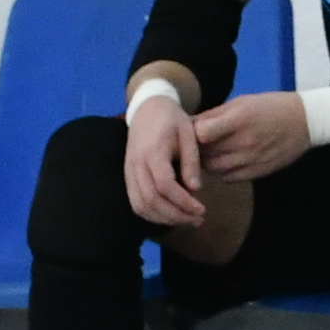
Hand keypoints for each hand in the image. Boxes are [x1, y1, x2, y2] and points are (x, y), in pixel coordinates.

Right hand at [124, 92, 208, 226]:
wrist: (147, 108)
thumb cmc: (171, 119)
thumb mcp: (188, 133)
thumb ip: (191, 161)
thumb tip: (196, 189)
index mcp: (153, 152)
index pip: (165, 185)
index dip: (183, 202)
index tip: (202, 209)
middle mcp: (136, 164)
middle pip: (152, 200)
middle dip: (176, 216)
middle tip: (198, 220)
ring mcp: (129, 171)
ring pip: (141, 206)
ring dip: (164, 219)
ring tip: (187, 221)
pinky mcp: (128, 176)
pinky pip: (136, 202)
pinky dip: (152, 215)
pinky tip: (170, 216)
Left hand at [190, 90, 313, 183]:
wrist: (305, 122)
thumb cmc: (270, 106)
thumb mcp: (241, 102)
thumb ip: (214, 115)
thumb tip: (187, 124)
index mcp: (239, 119)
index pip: (200, 134)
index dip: (191, 134)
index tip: (189, 132)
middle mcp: (244, 142)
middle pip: (204, 154)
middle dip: (195, 150)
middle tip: (193, 145)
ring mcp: (251, 160)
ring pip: (213, 169)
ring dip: (206, 163)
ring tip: (208, 153)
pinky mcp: (257, 173)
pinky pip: (227, 178)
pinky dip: (220, 172)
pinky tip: (223, 161)